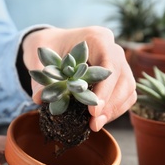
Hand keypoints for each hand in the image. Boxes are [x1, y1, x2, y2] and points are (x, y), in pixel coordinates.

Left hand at [22, 26, 136, 131]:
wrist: (52, 43)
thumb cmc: (47, 46)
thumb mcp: (36, 57)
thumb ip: (39, 77)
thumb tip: (39, 98)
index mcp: (98, 38)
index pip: (110, 65)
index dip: (105, 90)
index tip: (93, 111)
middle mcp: (112, 49)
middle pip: (124, 79)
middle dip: (111, 105)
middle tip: (94, 123)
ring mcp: (118, 63)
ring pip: (128, 88)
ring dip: (114, 110)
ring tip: (95, 126)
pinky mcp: (118, 76)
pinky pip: (125, 95)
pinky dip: (115, 109)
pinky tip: (99, 120)